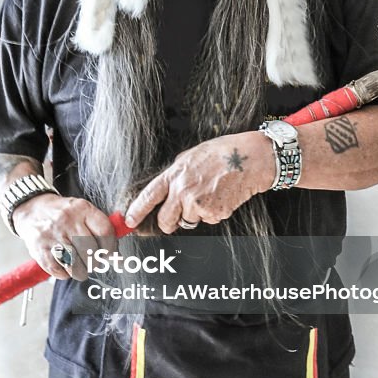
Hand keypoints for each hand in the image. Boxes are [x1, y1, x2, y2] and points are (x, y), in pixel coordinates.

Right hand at [12, 193, 116, 279]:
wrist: (33, 210)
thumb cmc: (64, 214)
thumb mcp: (83, 212)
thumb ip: (101, 231)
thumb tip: (118, 259)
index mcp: (82, 209)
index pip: (104, 231)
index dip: (111, 248)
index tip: (109, 254)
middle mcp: (67, 221)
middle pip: (91, 251)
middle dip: (95, 262)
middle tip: (92, 261)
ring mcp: (52, 236)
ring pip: (75, 265)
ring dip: (81, 271)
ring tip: (80, 266)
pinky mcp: (40, 250)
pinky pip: (59, 271)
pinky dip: (65, 274)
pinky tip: (65, 266)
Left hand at [125, 132, 274, 233]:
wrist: (248, 158)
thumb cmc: (221, 153)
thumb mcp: (189, 158)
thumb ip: (176, 176)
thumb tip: (165, 193)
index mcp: (175, 174)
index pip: (149, 196)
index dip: (136, 211)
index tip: (129, 221)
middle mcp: (183, 190)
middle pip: (166, 220)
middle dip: (168, 224)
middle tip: (173, 221)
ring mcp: (199, 203)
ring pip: (189, 220)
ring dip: (197, 213)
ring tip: (210, 192)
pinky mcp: (215, 212)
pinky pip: (208, 220)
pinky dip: (214, 212)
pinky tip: (221, 196)